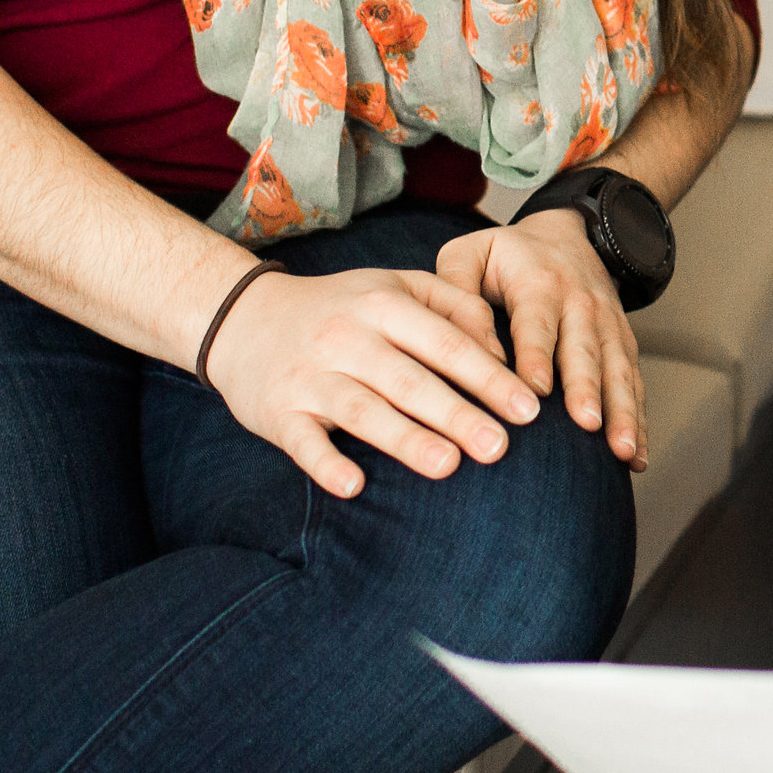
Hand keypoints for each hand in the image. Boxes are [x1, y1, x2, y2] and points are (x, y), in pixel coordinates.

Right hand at [201, 263, 543, 497]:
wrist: (244, 317)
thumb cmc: (341, 308)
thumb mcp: (395, 286)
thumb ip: (454, 305)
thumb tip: (502, 350)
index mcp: (383, 305)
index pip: (446, 343)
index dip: (489, 376)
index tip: (528, 410)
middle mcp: (347, 338)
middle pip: (409, 380)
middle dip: (457, 413)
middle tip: (499, 447)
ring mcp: (311, 376)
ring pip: (362, 409)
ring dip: (404, 439)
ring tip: (447, 466)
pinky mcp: (279, 412)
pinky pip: (303, 441)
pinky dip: (326, 463)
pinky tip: (354, 486)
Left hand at [438, 210, 649, 469]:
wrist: (566, 233)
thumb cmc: (505, 256)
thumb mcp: (470, 253)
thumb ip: (453, 287)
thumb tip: (461, 344)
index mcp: (538, 282)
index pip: (537, 322)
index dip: (537, 355)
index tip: (535, 391)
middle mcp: (580, 303)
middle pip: (585, 350)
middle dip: (588, 388)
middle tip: (587, 424)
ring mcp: (608, 325)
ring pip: (618, 371)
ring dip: (622, 411)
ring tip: (620, 450)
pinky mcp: (623, 344)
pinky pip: (634, 383)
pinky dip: (639, 420)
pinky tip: (636, 458)